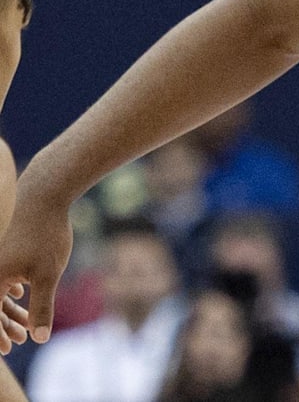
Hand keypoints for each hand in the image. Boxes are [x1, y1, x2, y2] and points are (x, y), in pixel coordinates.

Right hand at [0, 176, 73, 347]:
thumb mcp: (48, 274)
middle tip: (18, 342)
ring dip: (8, 308)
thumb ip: (42, 307)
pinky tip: (19, 295)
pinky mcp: (2, 247)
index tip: (7, 349)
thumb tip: (40, 338)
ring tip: (26, 324)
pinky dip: (8, 288)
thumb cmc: (46, 233)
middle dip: (2, 325)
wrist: (43, 194)